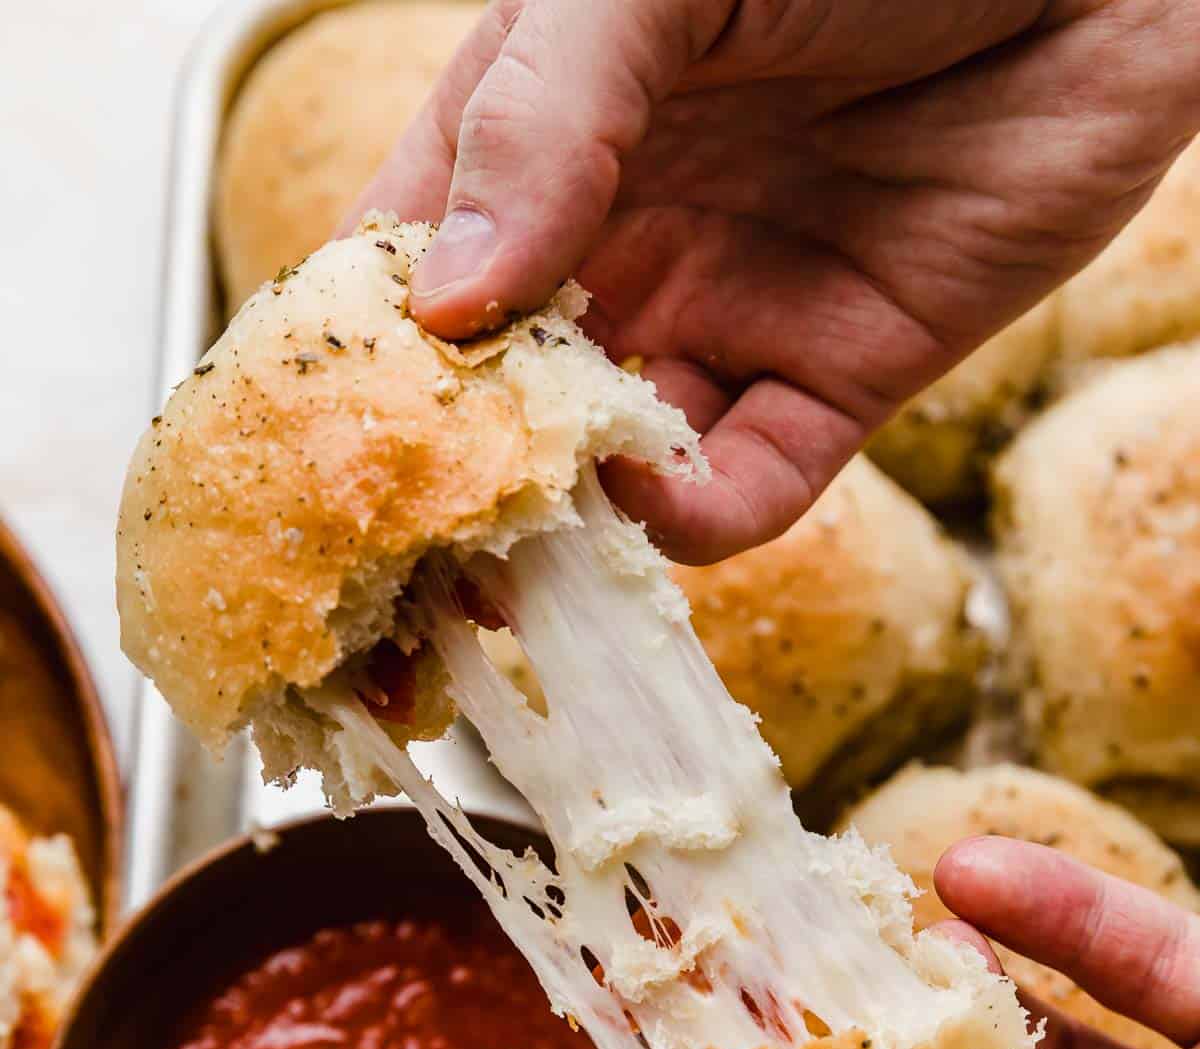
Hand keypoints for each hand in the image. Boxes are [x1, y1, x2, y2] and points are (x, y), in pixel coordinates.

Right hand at [354, 0, 1199, 561]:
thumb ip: (544, 117)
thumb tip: (445, 300)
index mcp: (544, 135)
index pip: (411, 271)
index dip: (360, 365)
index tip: (316, 452)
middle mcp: (624, 238)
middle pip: (500, 396)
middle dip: (450, 486)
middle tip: (400, 565)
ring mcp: (725, 314)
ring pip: (609, 465)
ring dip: (562, 524)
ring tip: (518, 563)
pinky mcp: (835, 382)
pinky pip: (747, 486)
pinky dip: (695, 517)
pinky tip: (655, 500)